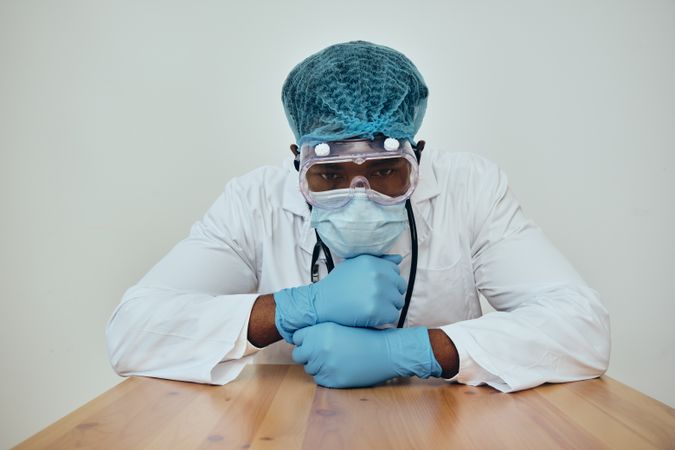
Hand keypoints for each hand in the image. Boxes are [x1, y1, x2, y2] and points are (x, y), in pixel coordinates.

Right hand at [273, 254, 405, 341]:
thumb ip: (379, 261)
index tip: (376, 288)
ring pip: (398, 302)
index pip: (396, 271)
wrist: (321, 303)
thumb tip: (399, 259)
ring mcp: (378, 293)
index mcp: (373, 262)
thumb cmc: (338, 284)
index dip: (388, 282)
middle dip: (391, 294)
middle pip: (400, 287)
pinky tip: (371, 316)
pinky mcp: (376, 310)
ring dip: (388, 307)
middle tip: (374, 299)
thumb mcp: (355, 264)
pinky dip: (384, 318)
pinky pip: (393, 316)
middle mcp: (378, 275)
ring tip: (372, 307)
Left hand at [292, 322, 441, 387]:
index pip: (297, 337)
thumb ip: (320, 330)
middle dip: (307, 353)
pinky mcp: (331, 381)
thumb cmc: (366, 336)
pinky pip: (319, 379)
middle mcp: (319, 348)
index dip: (305, 339)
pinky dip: (326, 375)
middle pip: (299, 354)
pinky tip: (339, 368)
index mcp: (321, 330)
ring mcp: (324, 365)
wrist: (385, 353)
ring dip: (318, 365)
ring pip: (309, 368)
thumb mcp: (340, 325)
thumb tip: (302, 337)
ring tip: (335, 359)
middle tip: (322, 352)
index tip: (313, 341)